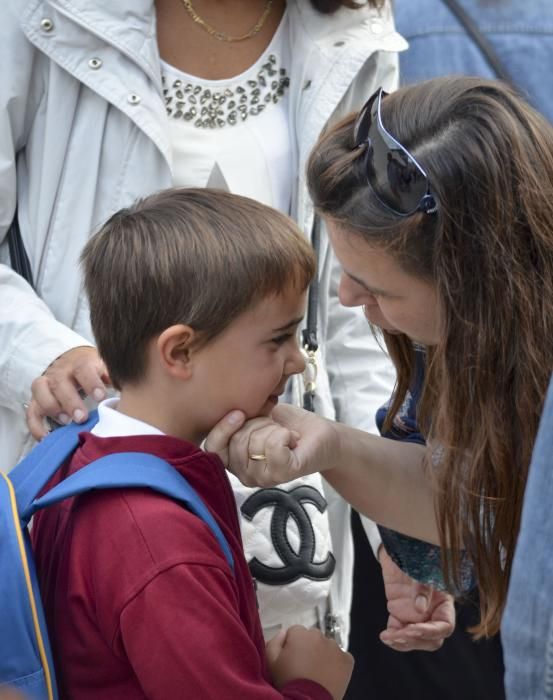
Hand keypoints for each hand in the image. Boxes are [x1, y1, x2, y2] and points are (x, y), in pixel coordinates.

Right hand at [27, 346, 110, 438]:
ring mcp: (46, 384)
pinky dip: (36, 426)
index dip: (91, 382)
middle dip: (70, 401)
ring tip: (65, 422)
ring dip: (52, 407)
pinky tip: (46, 437)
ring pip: (40, 391)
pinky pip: (31, 411)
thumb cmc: (95, 370)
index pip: (83, 368)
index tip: (100, 397)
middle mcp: (61, 371)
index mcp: (81, 363)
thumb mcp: (106, 369)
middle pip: (59, 382)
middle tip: (81, 417)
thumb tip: (126, 387)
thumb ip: (114, 377)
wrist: (74, 361)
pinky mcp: (36, 399)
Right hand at [205, 404, 339, 486]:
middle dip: (257, 423)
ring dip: (274, 428)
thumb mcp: (255, 417)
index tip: (239, 413)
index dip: (222, 428)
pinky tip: (292, 439)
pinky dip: (285, 434)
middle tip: (274, 428)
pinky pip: (274, 446)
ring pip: (256, 441)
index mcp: (234, 461)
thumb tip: (231, 409)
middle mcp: (245, 475)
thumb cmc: (287, 425)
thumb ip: (238, 418)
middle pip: (236, 440)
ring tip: (284, 434)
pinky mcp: (284, 473)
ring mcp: (264, 477)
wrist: (319, 434)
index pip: (212, 448)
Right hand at [266, 626, 353, 699]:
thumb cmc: (288, 682)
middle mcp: (319, 636)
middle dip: (308, 648)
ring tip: (316, 673)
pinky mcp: (347, 660)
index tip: (291, 660)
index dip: (292, 646)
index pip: (295, 632)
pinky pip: (341, 657)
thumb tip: (283, 633)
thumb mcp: (271, 662)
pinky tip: (329, 676)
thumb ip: (274, 642)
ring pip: (327, 646)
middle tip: (304, 667)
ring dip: (322, 655)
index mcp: (300, 633)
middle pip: (312, 637)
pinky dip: (336, 664)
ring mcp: (335, 647)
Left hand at [378, 547, 454, 651]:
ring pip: (414, 640)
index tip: (413, 629)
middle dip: (415, 640)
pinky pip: (398, 632)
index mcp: (443, 603)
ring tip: (388, 638)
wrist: (396, 548)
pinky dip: (393, 637)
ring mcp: (415, 615)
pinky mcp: (399, 614)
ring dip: (402, 642)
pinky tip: (385, 636)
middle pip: (431, 639)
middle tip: (399, 635)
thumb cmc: (414, 556)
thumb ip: (423, 588)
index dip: (430, 632)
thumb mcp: (421, 569)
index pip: (444, 627)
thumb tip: (421, 609)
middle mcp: (431, 613)